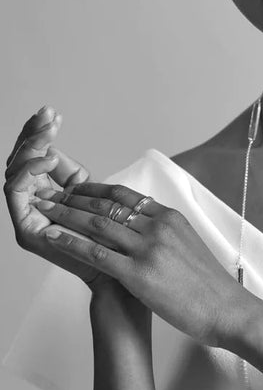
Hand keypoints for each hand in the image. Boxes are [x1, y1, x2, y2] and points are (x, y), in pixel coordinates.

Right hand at [4, 105, 115, 293]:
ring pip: (14, 170)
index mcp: (49, 195)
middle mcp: (33, 205)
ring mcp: (27, 217)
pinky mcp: (24, 229)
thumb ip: (75, 176)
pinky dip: (29, 170)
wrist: (121, 277)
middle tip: (46, 114)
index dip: (39, 133)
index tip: (52, 112)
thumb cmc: (115, 240)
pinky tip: (49, 157)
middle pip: (20, 161)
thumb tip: (55, 146)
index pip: (35, 157)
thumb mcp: (95, 197)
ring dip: (30, 147)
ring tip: (47, 133)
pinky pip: (14, 190)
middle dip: (32, 134)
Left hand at [30, 180, 243, 344]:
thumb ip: (164, 234)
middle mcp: (158, 227)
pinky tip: (52, 237)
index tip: (73, 189)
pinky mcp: (139, 274)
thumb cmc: (210, 286)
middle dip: (71, 198)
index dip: (94, 189)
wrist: (227, 310)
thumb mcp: (190, 246)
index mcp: (170, 218)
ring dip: (65, 214)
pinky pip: (96, 254)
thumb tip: (142, 230)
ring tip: (42, 209)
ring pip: (97, 224)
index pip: (124, 195)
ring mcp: (148, 250)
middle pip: (106, 205)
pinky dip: (70, 243)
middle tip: (47, 194)